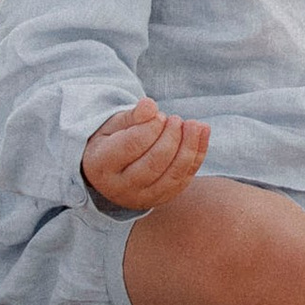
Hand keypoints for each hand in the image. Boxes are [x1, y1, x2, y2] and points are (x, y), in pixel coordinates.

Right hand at [82, 99, 209, 208]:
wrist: (111, 173)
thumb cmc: (113, 141)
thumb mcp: (114, 125)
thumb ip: (132, 116)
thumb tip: (150, 105)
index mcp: (101, 165)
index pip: (132, 145)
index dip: (151, 127)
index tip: (158, 114)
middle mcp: (120, 187)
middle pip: (154, 163)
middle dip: (171, 137)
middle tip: (174, 119)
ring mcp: (143, 198)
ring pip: (173, 175)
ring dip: (189, 147)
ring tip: (193, 124)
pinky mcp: (162, 199)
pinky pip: (185, 179)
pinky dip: (198, 155)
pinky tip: (203, 131)